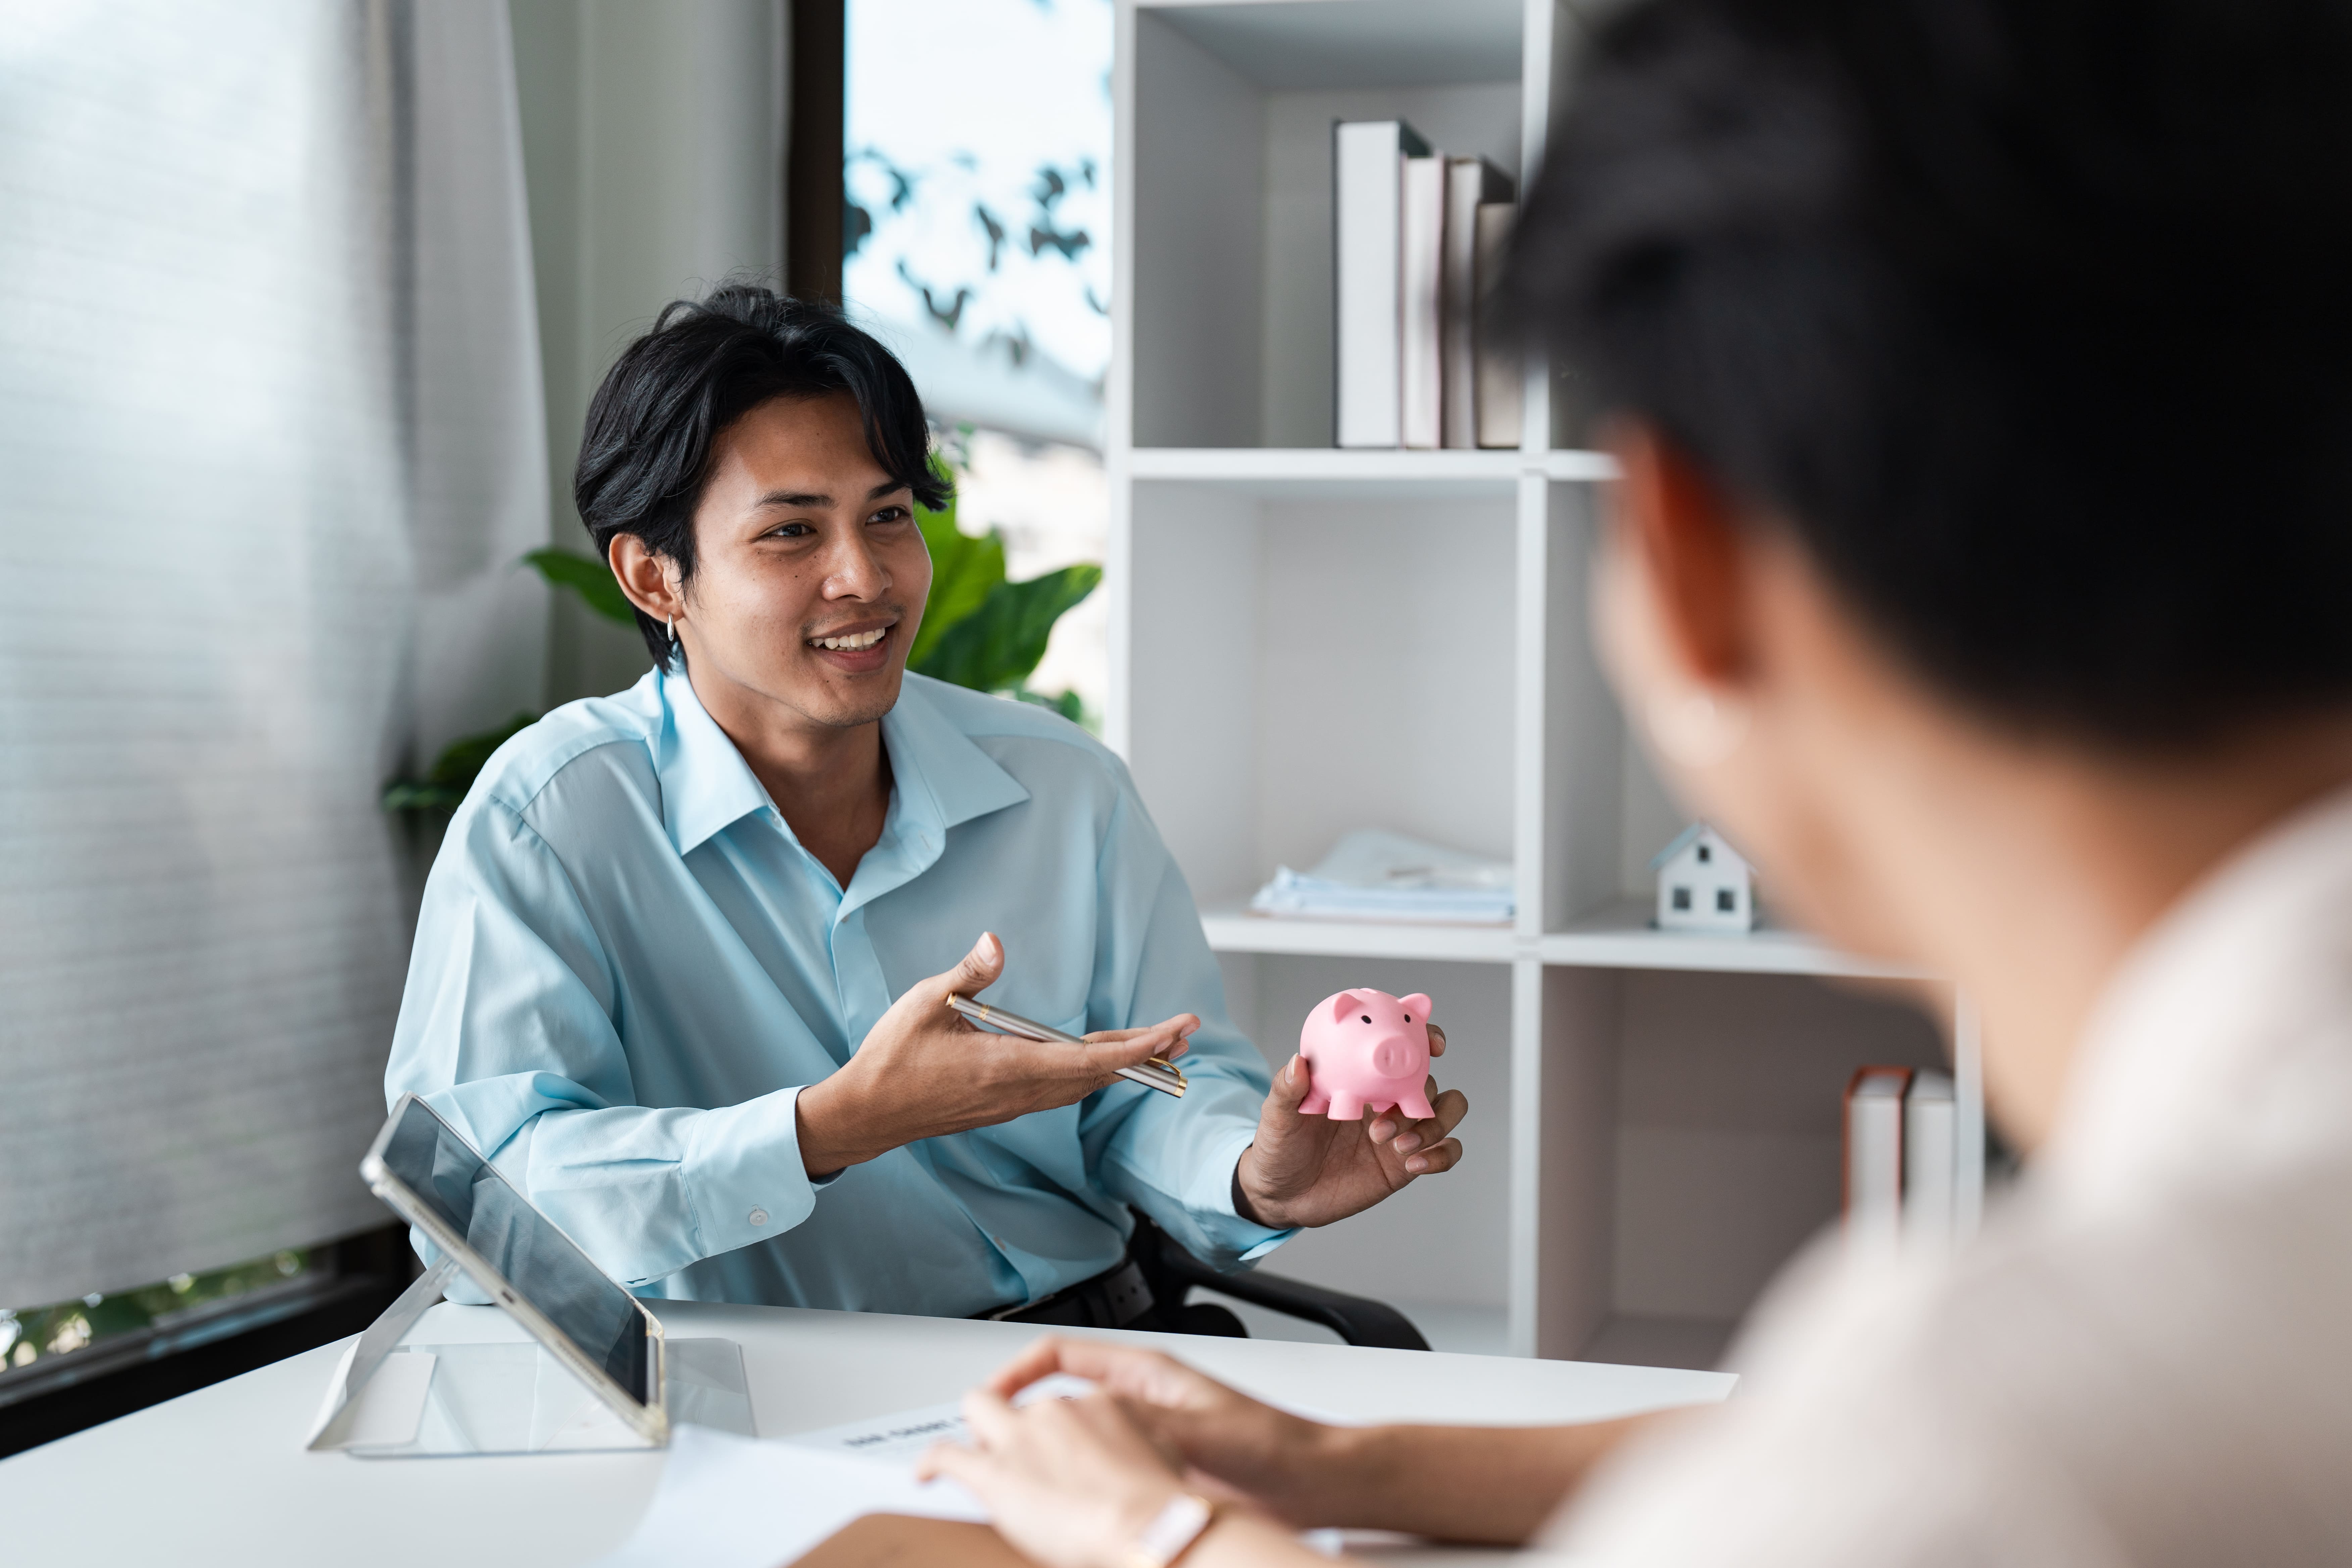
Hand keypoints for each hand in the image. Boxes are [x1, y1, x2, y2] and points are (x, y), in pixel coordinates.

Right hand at [794, 933, 1195, 1176]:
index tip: (1176, 1029)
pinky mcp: (1004, 1105)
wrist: (868, 1113)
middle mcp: (1020, 1092)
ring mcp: (1014, 1103)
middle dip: (1148, 1052)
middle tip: (1186, 1031)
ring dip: (1123, 1065)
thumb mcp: (925, 1004)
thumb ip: (967, 974)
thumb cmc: (892, 1057)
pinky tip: (1101, 1061)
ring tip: (1160, 1046)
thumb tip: (995, 942)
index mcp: (1007, 1066)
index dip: (1140, 1045)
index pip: (1090, 1061)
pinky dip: (1093, 1074)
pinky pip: (1063, 1090)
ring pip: (1083, 1086)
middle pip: (1099, 1075)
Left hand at [917, 1386, 1189, 1567]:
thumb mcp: (1161, 1457)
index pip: (1065, 1402)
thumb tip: (1131, 1458)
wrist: (1148, 1527)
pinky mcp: (994, 1472)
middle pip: (1019, 1403)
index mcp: (1101, 1402)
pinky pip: (947, 1454)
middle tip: (1011, 1450)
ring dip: (976, 1431)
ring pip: (979, 1409)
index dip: (1056, 1431)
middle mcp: (1056, 1410)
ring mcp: (1022, 1437)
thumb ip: (1136, 1446)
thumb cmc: (1160, 1505)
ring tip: (976, 1456)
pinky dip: (932, 1461)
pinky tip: (926, 1473)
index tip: (1057, 1449)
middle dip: (1010, 1421)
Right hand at [972, 1336, 1348, 1527]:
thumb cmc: (1273, 1442)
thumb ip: (1146, 1425)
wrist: (1313, 1482)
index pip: (1061, 1355)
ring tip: (1011, 1477)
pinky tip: (1059, 1507)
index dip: (1018, 1371)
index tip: (988, 1397)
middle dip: (1018, 1416)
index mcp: (1146, 1374)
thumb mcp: (1199, 1427)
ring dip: (1042, 1453)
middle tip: (985, 1442)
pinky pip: (1097, 1473)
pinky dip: (1071, 1486)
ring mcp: (1144, 1438)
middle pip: (1060, 1397)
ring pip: (1074, 1437)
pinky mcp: (1154, 1474)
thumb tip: (1089, 1424)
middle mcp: (1140, 1403)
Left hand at [1232, 1026, 1467, 1228]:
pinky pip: (1445, 1153)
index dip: (1425, 1038)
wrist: (1281, 1195)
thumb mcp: (1277, 1117)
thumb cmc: (1279, 1147)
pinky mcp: (1406, 1165)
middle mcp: (1386, 1101)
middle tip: (1386, 1111)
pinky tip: (1414, 1162)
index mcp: (1361, 1079)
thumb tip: (1298, 1062)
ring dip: (1433, 1124)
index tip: (1432, 1044)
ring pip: (1446, 1113)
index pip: (1403, 1049)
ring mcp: (1401, 1132)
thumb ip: (1287, 1090)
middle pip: (1431, 1081)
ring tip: (1397, 1144)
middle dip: (1422, 1091)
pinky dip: (1441, 1155)